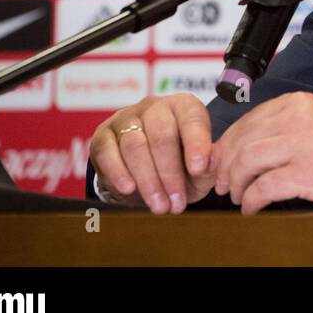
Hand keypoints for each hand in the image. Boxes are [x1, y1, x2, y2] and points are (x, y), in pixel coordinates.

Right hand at [89, 94, 215, 214]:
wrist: (147, 175)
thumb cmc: (181, 166)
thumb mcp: (201, 170)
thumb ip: (209, 165)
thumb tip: (210, 162)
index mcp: (184, 107)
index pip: (192, 118)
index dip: (196, 143)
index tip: (198, 169)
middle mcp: (155, 107)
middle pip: (161, 135)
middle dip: (170, 173)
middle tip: (176, 203)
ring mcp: (126, 118)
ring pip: (134, 145)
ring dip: (147, 180)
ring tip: (159, 206)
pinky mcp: (102, 135)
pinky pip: (107, 152)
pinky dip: (118, 172)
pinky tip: (128, 189)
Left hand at [211, 92, 312, 214]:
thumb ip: (284, 128)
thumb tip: (242, 146)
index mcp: (299, 104)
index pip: (249, 120)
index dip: (228, 144)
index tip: (221, 162)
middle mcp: (298, 118)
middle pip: (243, 141)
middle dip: (227, 165)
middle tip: (222, 184)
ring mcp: (302, 145)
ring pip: (247, 162)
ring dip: (236, 184)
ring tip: (237, 197)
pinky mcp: (306, 173)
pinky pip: (263, 188)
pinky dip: (251, 201)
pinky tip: (251, 208)